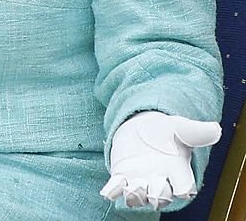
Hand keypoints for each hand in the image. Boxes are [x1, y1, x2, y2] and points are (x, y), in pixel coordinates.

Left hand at [101, 111, 220, 208]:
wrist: (142, 130)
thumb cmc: (165, 132)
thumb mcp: (179, 127)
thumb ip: (196, 131)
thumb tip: (216, 129)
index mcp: (178, 172)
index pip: (185, 187)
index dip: (184, 189)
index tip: (184, 190)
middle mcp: (160, 181)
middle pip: (161, 196)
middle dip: (158, 196)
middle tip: (155, 194)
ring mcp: (139, 181)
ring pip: (138, 196)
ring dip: (135, 195)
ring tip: (132, 189)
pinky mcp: (121, 176)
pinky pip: (116, 188)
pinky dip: (112, 191)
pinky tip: (107, 192)